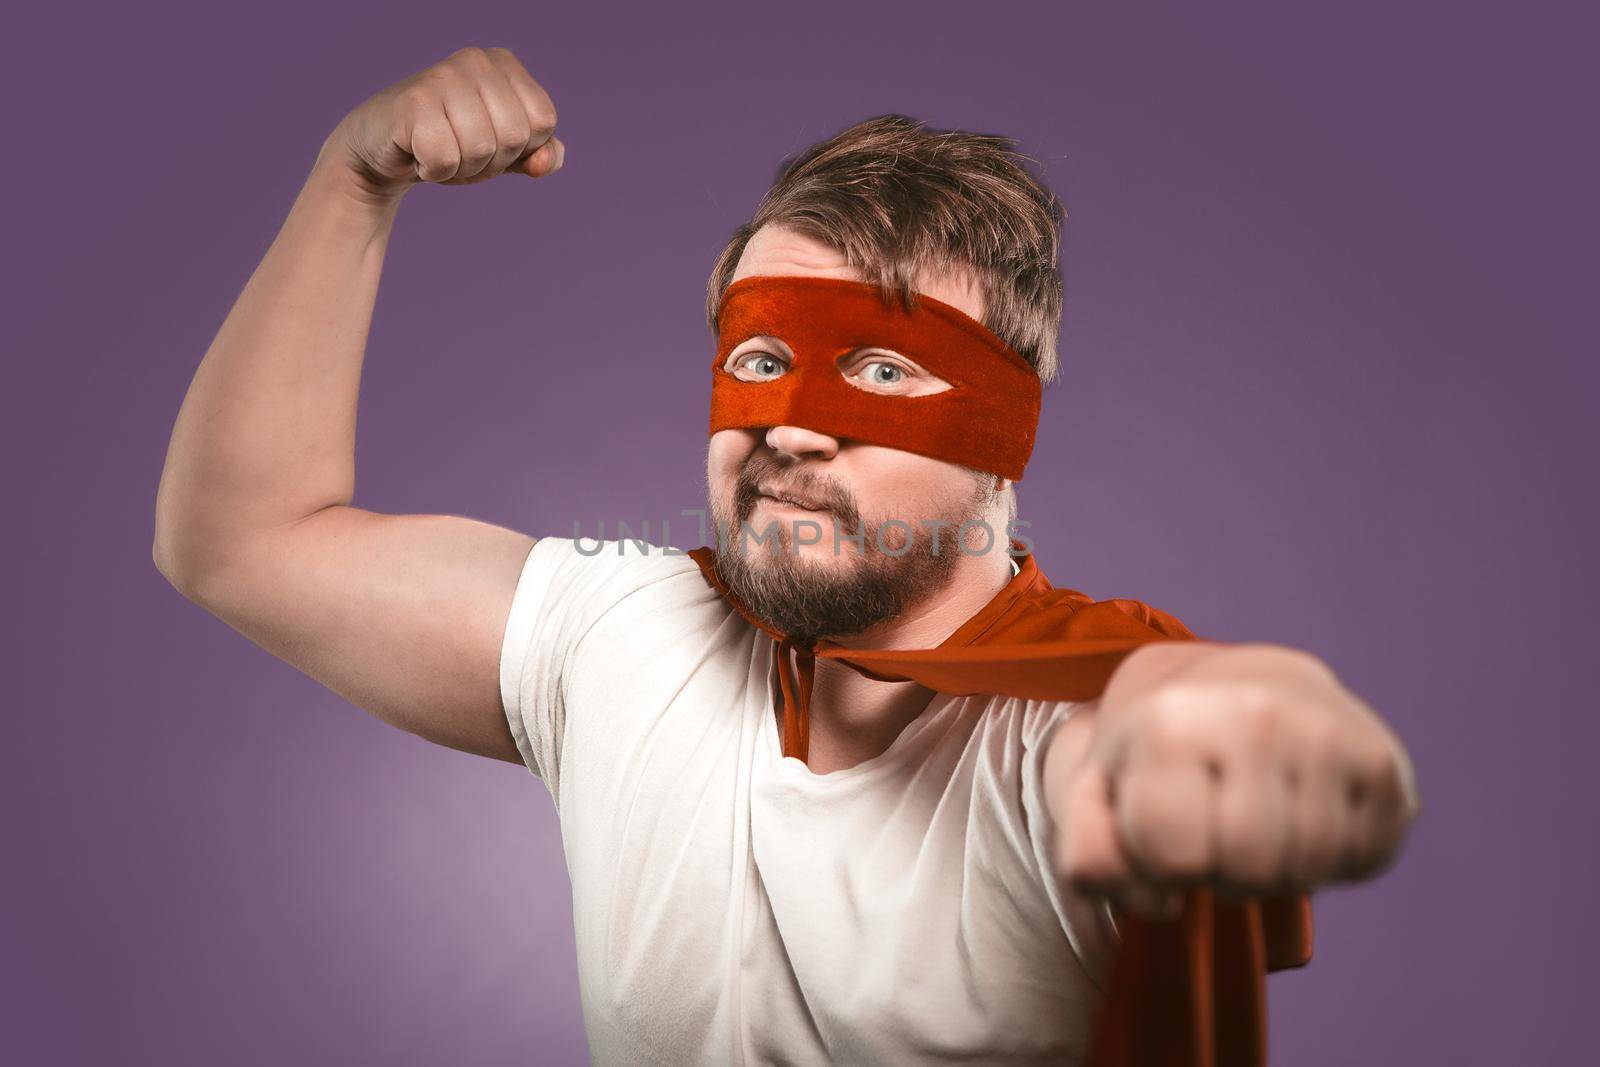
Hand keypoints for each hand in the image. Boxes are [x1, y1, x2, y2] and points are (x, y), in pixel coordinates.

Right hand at [317, 45, 562, 203]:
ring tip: (439, 150)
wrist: (383, 150)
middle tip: (460, 149)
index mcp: (503, 64)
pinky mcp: (413, 102)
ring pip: (482, 149)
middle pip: (516, 137)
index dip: (520, 149)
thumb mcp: (504, 152)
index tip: (489, 141)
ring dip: (462, 168)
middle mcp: (476, 60)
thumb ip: (540, 155)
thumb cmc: (451, 144)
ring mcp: (443, 77)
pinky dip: (434, 172)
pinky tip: (418, 153)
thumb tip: (547, 161)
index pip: (543, 122)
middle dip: (491, 161)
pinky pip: (446, 160)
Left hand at [1044, 642, 1418, 918]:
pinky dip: (1335, 858)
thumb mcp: (1099, 791)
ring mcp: (1325, 733)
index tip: (1163, 823)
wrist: (1239, 683)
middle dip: (1225, 872)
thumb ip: (1091, 855)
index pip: (1174, 857)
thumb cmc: (1161, 750)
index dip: (1164, 863)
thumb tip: (1159, 901)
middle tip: (1217, 827)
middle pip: (1249, 871)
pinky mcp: (1381, 758)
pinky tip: (1307, 813)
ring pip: (1309, 869)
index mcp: (1171, 723)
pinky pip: (1364, 859)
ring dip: (1281, 869)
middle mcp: (1254, 716)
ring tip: (1259, 820)